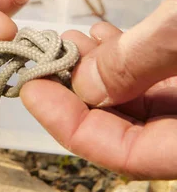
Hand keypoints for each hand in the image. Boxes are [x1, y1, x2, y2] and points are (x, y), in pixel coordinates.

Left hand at [21, 0, 176, 178]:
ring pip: (142, 101)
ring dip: (99, 73)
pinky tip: (105, 36)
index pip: (126, 155)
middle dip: (79, 95)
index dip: (72, 128)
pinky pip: (158, 79)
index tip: (33, 92)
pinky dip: (127, 60)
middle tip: (44, 64)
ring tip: (69, 43)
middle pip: (130, 130)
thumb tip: (83, 85)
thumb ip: (136, 61)